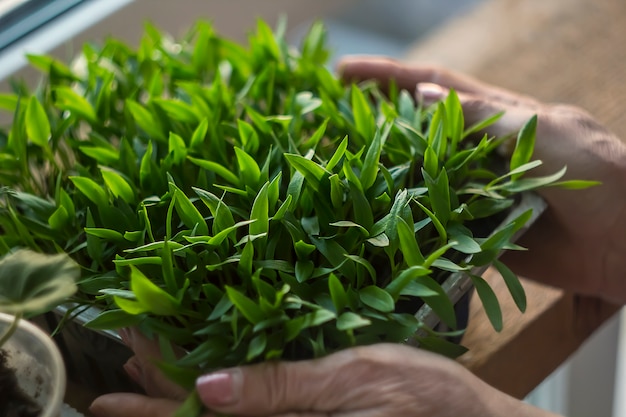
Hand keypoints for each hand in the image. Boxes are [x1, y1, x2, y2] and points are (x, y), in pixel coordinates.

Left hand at [90, 331, 557, 416]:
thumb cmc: (422, 396)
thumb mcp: (354, 380)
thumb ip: (282, 388)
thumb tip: (209, 387)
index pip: (203, 416)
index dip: (158, 394)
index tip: (125, 362)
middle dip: (160, 392)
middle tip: (123, 363)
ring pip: (227, 413)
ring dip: (186, 390)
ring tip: (147, 367)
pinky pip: (258, 408)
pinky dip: (226, 388)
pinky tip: (209, 372)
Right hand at [340, 56, 625, 304]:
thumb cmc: (599, 172)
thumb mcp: (543, 130)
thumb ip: (484, 116)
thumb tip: (423, 95)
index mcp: (495, 116)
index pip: (433, 86)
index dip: (387, 77)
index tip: (344, 73)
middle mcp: (479, 152)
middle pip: (418, 134)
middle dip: (376, 126)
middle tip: (332, 127)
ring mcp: (478, 192)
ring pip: (423, 182)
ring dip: (388, 179)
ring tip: (344, 179)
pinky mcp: (481, 231)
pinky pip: (440, 226)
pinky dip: (413, 224)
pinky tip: (382, 226)